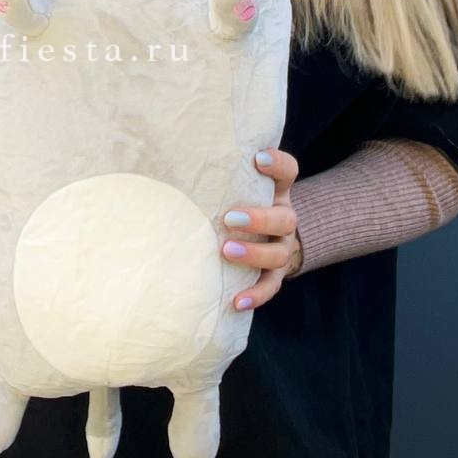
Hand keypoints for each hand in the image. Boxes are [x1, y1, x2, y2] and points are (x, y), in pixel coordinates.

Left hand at [220, 147, 302, 310]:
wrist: (259, 234)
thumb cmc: (234, 201)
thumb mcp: (233, 184)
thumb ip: (218, 173)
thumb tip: (170, 156)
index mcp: (275, 191)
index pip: (288, 172)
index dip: (278, 164)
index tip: (258, 158)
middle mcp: (284, 217)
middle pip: (285, 218)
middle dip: (259, 219)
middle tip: (229, 218)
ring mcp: (282, 246)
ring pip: (279, 253)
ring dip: (254, 254)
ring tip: (226, 251)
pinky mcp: (274, 273)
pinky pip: (271, 286)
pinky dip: (256, 294)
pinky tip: (238, 301)